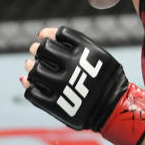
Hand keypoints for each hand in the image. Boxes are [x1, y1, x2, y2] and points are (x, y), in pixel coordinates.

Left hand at [21, 26, 144, 144]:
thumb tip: (41, 33)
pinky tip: (36, 85)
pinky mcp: (56, 106)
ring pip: (34, 71)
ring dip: (31, 68)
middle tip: (38, 53)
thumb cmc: (105, 79)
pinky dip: (30, 87)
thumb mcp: (98, 55)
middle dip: (38, 49)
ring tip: (34, 68)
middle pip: (43, 50)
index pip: (58, 34)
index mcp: (86, 52)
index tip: (47, 39)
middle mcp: (73, 67)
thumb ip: (73, 43)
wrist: (115, 110)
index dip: (49, 35)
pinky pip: (31, 93)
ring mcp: (63, 87)